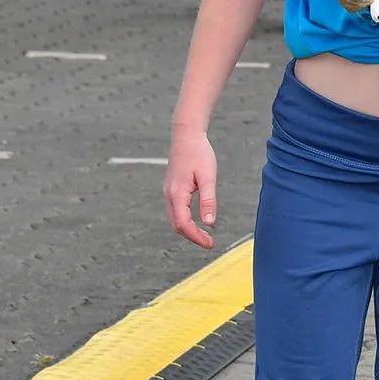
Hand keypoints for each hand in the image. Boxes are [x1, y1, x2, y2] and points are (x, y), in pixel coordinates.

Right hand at [164, 129, 218, 248]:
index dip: (196, 237)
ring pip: (174, 218)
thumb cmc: (199, 153)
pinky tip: (196, 220)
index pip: (183, 224)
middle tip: (209, 243)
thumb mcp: (208, 177)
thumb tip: (209, 223)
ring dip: (188, 229)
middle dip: (192, 236)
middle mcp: (169, 195)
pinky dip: (184, 220)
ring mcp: (168, 192)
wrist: (186, 135)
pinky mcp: (171, 188)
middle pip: (177, 225)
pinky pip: (175, 210)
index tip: (210, 244)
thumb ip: (208, 200)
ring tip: (204, 235)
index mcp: (176, 194)